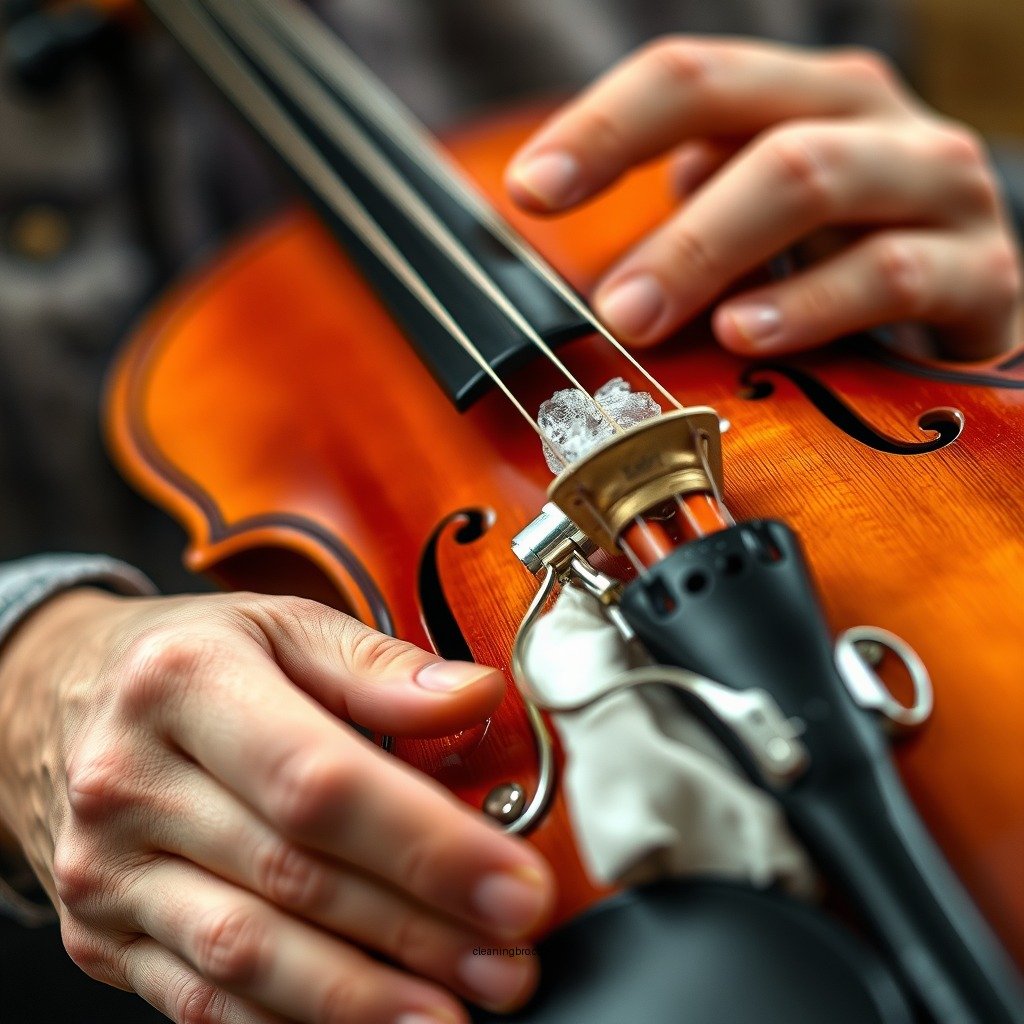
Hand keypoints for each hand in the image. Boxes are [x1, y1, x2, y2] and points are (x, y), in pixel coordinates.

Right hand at [0, 589, 552, 1023]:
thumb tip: (473, 698)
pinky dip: (294, 1022)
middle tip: (511, 956)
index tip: (514, 882)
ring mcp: (108, 872)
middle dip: (417, 930)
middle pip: (293, 876)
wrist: (60, 697)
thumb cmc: (190, 656)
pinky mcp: (103, 936)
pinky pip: (202, 1001)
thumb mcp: (279, 625)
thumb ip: (377, 665)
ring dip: (364, 996)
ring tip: (459, 1006)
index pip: (317, 779)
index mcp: (184, 683)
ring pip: (247, 956)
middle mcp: (132, 782)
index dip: (424, 842)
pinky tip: (371, 1021)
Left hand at [506, 37, 1022, 358]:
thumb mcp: (756, 225)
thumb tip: (588, 236)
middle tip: (599, 301)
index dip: (601, 127)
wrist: (968, 305)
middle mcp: (869, 119)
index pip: (691, 80)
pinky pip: (890, 274)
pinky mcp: (978, 268)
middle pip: (748, 115)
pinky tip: (744, 337)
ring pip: (812, 177)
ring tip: (639, 317)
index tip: (527, 190)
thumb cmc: (840, 263)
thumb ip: (689, 209)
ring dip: (707, 250)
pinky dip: (807, 307)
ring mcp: (931, 184)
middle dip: (653, 205)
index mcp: (803, 97)